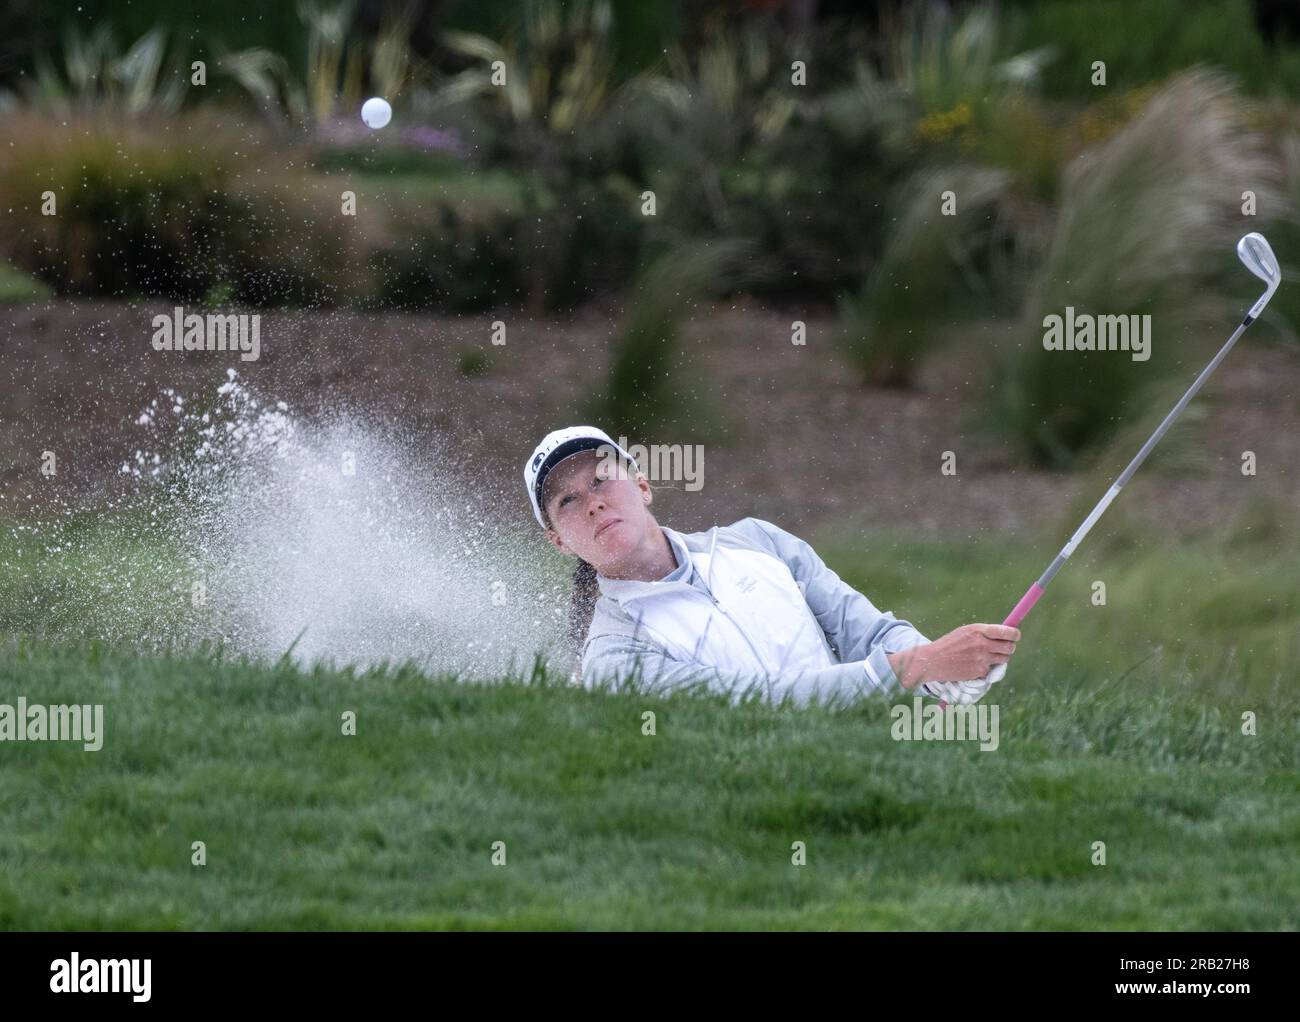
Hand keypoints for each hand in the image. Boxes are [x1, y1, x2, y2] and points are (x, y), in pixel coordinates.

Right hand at [888, 624, 1020, 689]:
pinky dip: (986, 669)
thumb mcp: (966, 632)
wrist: (933, 661)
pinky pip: (991, 670)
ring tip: (985, 656)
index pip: (1007, 632)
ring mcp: (981, 659)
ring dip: (999, 658)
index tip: (1015, 636)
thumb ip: (984, 632)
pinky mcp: (979, 672)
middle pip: (1010, 647)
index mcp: (978, 630)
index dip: (1015, 634)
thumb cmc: (950, 644)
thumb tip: (1007, 633)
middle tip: (1003, 647)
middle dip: (1009, 647)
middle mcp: (981, 644)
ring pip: (1003, 659)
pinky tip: (973, 665)